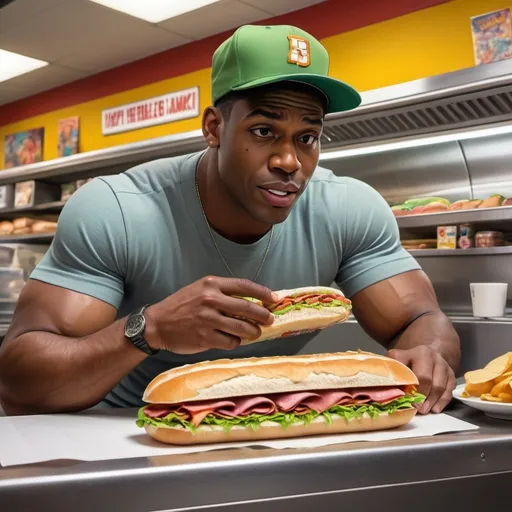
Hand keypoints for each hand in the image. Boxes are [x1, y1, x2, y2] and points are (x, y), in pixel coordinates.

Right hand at [145, 276, 277, 353]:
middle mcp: (211, 300)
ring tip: (255, 333)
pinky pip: (230, 342)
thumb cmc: (181, 306)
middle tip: (269, 320)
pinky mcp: (205, 337)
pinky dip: (235, 342)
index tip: (274, 299)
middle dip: (263, 315)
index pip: (244, 286)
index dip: (262, 293)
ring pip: (242, 328)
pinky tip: (233, 341)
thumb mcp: (200, 290)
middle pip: (247, 308)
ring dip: (253, 332)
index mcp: (211, 284)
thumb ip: (223, 293)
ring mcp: (208, 319)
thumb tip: (251, 301)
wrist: (157, 323)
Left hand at [386, 345, 455, 413]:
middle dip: (422, 396)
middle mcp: (432, 357)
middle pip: (428, 380)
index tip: (406, 399)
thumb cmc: (406, 360)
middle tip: (417, 408)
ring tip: (424, 410)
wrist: (424, 354)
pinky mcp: (451, 374)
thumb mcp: (396, 360)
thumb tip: (385, 390)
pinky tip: (435, 408)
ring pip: (440, 387)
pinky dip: (442, 401)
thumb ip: (392, 371)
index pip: (415, 373)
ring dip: (432, 401)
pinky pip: (449, 390)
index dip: (411, 388)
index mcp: (418, 352)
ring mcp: (443, 365)